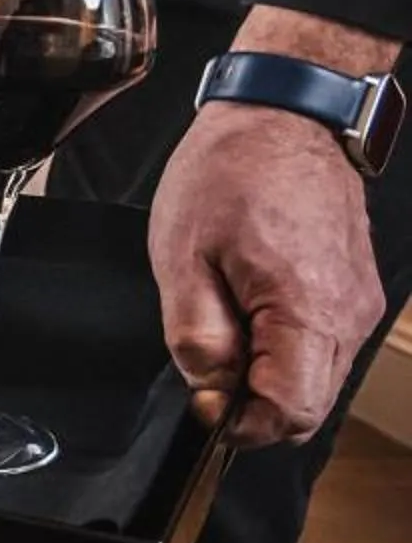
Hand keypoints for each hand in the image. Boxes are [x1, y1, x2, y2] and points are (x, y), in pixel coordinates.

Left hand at [149, 98, 386, 446]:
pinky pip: (324, 349)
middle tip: (209, 367)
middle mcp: (348, 314)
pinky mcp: (357, 293)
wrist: (283, 119)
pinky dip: (286, 351)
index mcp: (307, 308)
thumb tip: (210, 392)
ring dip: (269, 377)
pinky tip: (251, 313)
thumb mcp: (182, 259)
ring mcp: (360, 305)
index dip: (241, 423)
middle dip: (254, 406)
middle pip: (309, 407)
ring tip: (229, 326)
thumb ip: (196, 338)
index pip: (291, 411)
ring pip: (318, 381)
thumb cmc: (230, 175)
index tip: (205, 401)